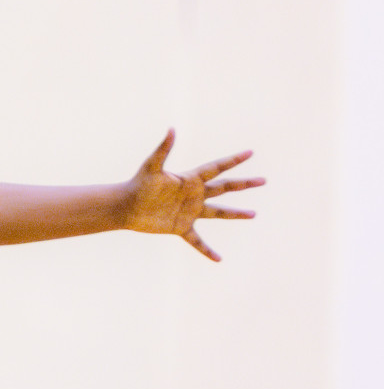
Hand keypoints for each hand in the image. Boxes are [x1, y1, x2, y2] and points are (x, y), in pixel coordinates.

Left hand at [122, 129, 263, 261]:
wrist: (125, 206)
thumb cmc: (138, 184)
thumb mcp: (152, 166)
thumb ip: (164, 149)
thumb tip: (172, 129)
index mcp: (190, 179)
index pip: (217, 168)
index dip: (233, 160)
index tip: (250, 152)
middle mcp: (194, 195)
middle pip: (224, 188)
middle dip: (244, 184)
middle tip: (263, 180)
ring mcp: (189, 212)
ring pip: (218, 213)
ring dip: (236, 214)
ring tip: (254, 214)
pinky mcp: (181, 227)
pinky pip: (197, 241)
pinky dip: (207, 250)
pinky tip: (218, 259)